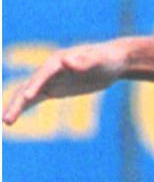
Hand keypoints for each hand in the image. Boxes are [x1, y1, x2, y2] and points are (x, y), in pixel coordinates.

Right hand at [3, 40, 130, 124]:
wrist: (113, 61)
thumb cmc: (108, 59)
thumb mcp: (99, 61)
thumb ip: (84, 62)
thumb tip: (66, 61)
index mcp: (58, 61)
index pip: (43, 74)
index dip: (35, 85)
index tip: (26, 97)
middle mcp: (49, 69)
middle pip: (29, 85)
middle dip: (18, 101)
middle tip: (7, 118)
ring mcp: (51, 79)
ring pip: (29, 93)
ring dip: (16, 106)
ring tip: (6, 122)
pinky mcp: (55, 89)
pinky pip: (36, 98)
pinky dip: (25, 106)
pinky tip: (14, 118)